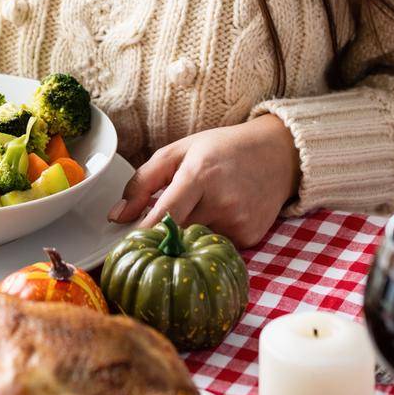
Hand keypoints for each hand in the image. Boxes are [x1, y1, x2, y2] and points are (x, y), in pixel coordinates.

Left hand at [106, 116, 301, 247]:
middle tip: (155, 228)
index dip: (144, 232)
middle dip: (163, 233)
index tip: (126, 244)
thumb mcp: (180, 151)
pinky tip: (222, 214)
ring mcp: (238, 222)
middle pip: (177, 233)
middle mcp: (221, 200)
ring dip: (189, 232)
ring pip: (196, 241)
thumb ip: (143, 181)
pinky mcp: (251, 237)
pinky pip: (218, 245)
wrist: (277, 154)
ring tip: (199, 208)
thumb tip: (116, 216)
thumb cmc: (222, 149)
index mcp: (200, 174)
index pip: (165, 214)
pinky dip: (211, 234)